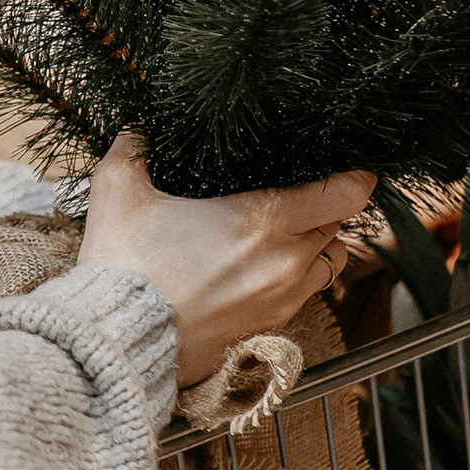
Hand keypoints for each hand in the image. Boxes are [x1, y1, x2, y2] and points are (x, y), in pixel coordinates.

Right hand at [80, 132, 373, 386]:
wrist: (117, 339)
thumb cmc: (123, 268)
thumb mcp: (118, 192)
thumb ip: (133, 149)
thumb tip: (140, 131)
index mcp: (263, 219)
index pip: (346, 194)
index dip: (351, 177)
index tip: (340, 170)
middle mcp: (285, 261)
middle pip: (338, 225)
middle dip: (321, 209)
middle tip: (289, 198)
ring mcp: (282, 298)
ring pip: (328, 262)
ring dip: (313, 246)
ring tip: (278, 236)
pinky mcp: (269, 326)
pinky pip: (304, 294)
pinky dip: (293, 278)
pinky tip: (256, 269)